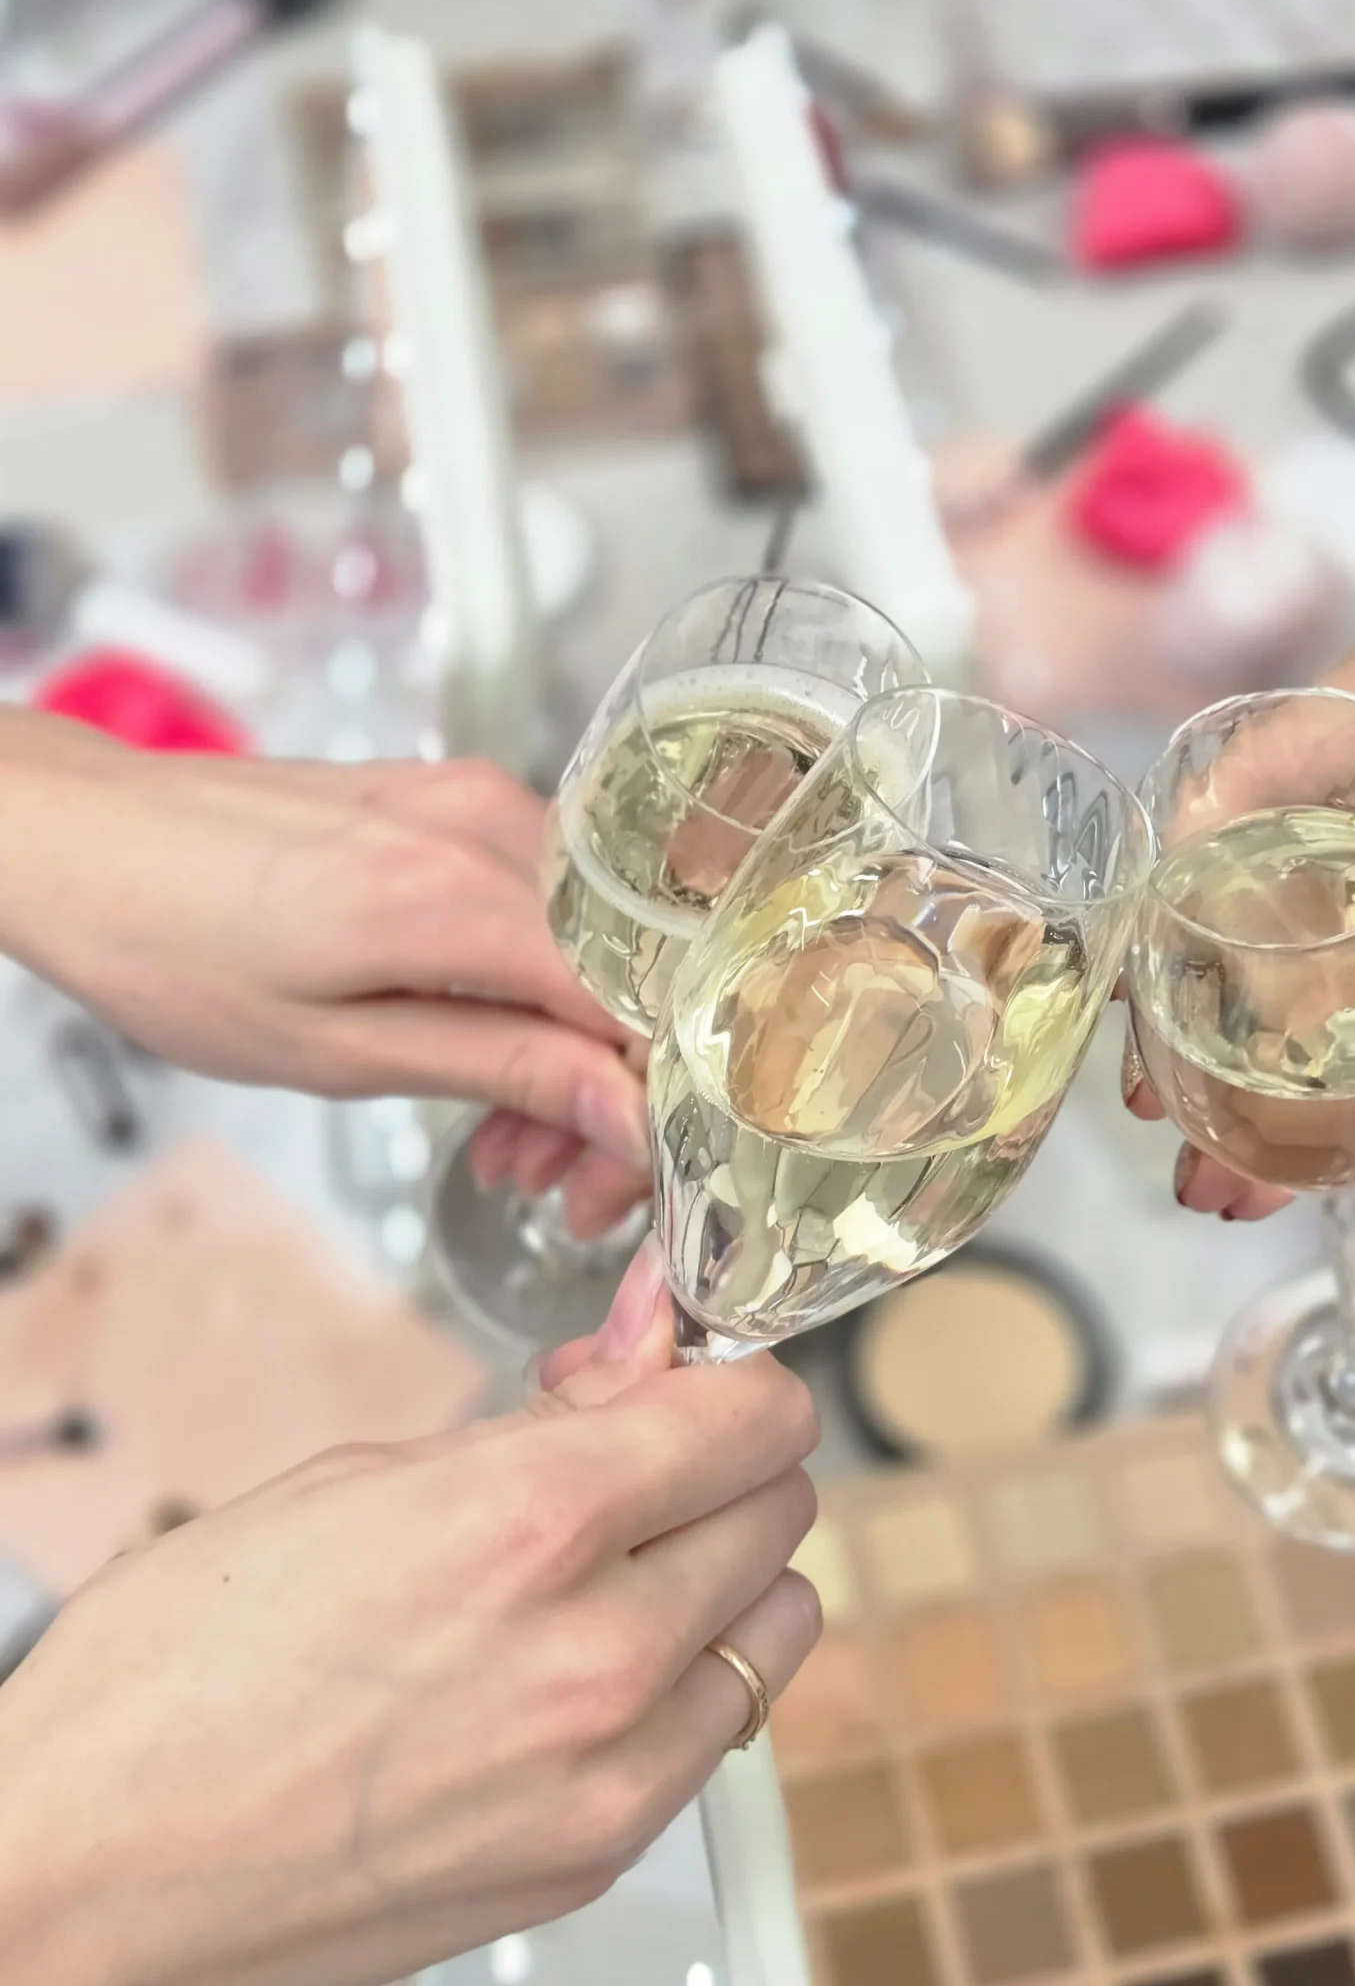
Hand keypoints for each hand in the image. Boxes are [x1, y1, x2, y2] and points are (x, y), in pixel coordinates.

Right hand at [0, 1245, 818, 1985]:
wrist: (97, 1886)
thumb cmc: (173, 1682)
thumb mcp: (344, 1483)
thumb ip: (525, 1434)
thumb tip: (635, 1383)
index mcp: (527, 1521)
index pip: (754, 1417)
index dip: (726, 1381)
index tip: (693, 1382)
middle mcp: (598, 1648)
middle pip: (781, 1509)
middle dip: (721, 1469)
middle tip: (640, 1469)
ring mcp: (612, 1769)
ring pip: (777, 1623)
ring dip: (726, 1578)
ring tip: (623, 1574)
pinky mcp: (602, 1855)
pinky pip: (717, 1731)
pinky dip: (688, 1684)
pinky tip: (592, 1673)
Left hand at [1, 723, 648, 1235]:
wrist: (83, 838)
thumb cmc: (174, 950)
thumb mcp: (335, 1051)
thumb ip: (501, 1070)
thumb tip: (633, 1115)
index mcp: (457, 892)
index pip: (633, 1010)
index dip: (640, 1112)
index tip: (598, 1191)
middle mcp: (491, 823)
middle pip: (629, 975)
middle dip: (606, 1094)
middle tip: (550, 1186)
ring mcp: (479, 796)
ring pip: (597, 945)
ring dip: (570, 1048)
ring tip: (500, 1133)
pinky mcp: (459, 794)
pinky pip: (551, 904)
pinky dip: (537, 987)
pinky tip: (485, 1047)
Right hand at [1129, 630, 1354, 1215]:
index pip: (1246, 782)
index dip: (1187, 890)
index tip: (1156, 993)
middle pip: (1235, 883)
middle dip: (1195, 1007)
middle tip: (1164, 1112)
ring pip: (1274, 942)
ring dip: (1240, 1053)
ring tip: (1207, 1162)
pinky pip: (1337, 973)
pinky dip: (1312, 1057)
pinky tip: (1279, 1148)